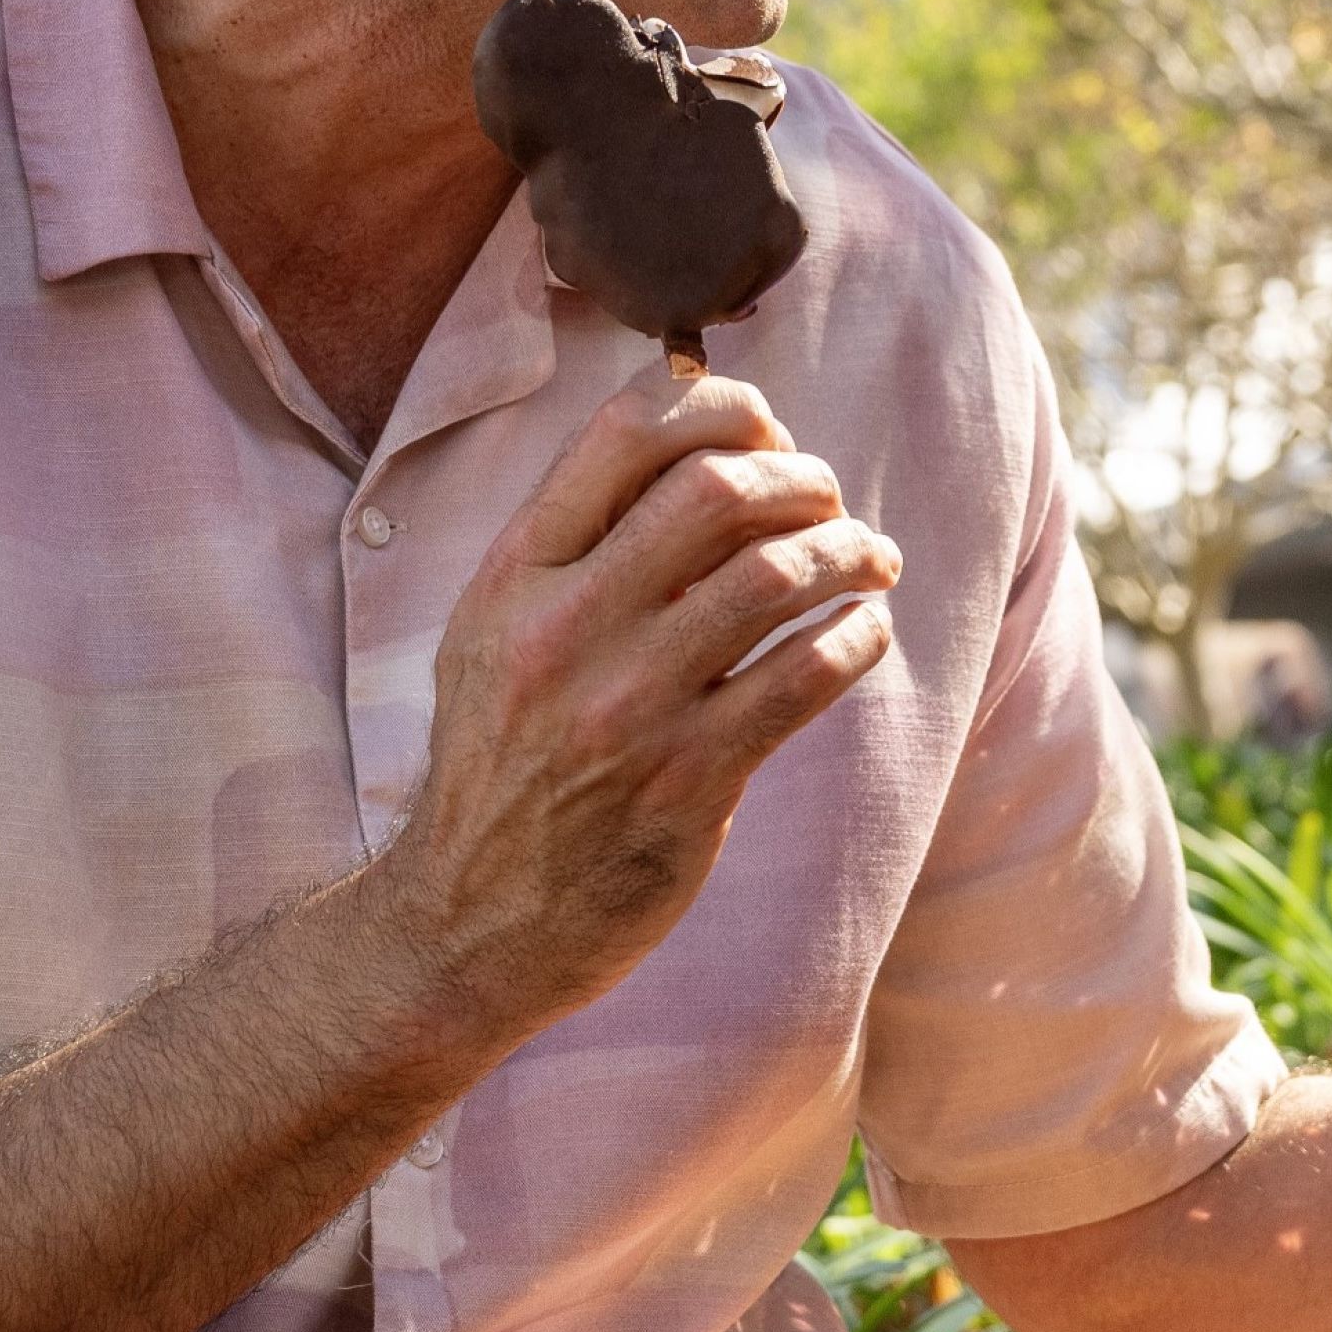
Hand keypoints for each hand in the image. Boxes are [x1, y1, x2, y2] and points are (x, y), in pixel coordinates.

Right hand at [364, 367, 899, 1037]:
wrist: (461, 926)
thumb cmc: (501, 762)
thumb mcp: (494, 634)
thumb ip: (578, 545)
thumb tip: (707, 444)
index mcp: (513, 578)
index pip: (625, 434)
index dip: (720, 405)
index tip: (768, 427)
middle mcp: (563, 630)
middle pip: (715, 490)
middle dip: (800, 476)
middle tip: (830, 498)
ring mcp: (627, 709)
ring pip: (775, 577)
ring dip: (847, 551)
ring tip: (870, 559)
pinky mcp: (687, 783)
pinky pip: (805, 676)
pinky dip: (857, 637)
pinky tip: (862, 632)